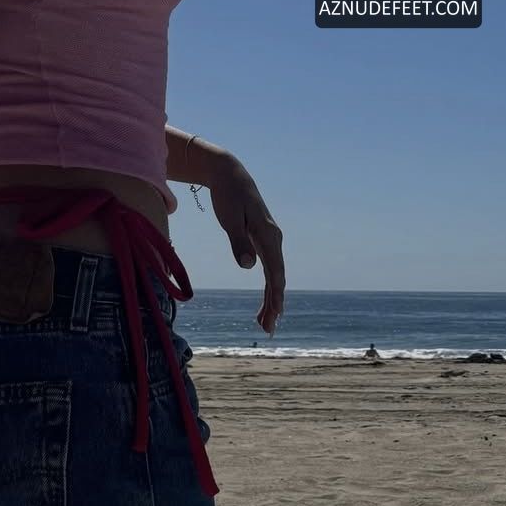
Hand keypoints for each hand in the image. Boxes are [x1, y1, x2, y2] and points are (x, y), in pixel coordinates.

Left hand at [208, 156, 284, 333]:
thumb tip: (248, 266)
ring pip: (274, 277)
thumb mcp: (230, 218)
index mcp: (267, 234)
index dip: (275, 294)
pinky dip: (267, 289)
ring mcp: (270, 242)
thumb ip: (239, 242)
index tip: (276, 313)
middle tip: (269, 329)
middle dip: (274, 305)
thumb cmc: (228, 196)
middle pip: (277, 278)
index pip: (274, 270)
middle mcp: (274, 239)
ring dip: (271, 301)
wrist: (230, 176)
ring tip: (265, 325)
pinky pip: (269, 271)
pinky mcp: (263, 244)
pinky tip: (265, 305)